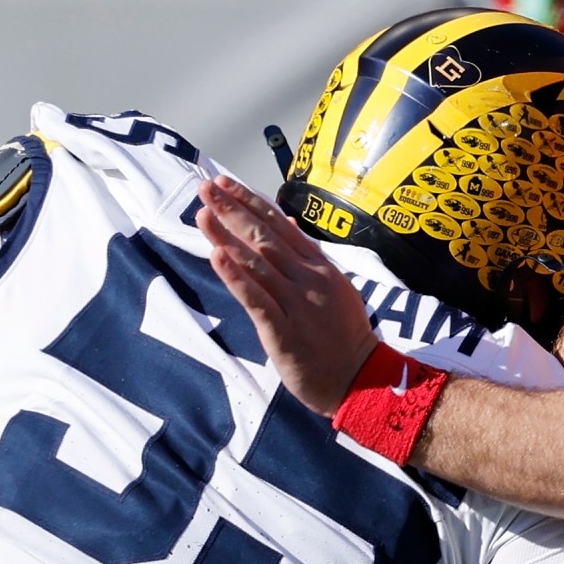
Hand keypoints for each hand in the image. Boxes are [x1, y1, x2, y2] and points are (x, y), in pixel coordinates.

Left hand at [197, 174, 376, 414]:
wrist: (360, 380)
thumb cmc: (343, 337)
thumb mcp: (334, 287)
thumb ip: (308, 256)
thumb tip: (287, 222)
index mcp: (319, 266)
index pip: (280, 225)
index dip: (250, 202)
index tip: (225, 184)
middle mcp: (308, 278)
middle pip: (265, 237)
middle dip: (233, 210)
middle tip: (206, 188)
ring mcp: (297, 304)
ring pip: (257, 263)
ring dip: (227, 236)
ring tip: (203, 215)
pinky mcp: (284, 331)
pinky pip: (257, 299)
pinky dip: (236, 277)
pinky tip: (217, 257)